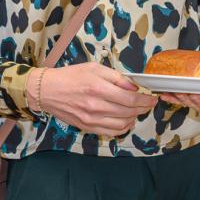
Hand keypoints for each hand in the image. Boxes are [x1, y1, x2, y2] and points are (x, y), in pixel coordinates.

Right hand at [39, 63, 157, 136]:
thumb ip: (116, 77)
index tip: (152, 99)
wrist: (47, 91)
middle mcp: (95, 106)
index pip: (130, 99)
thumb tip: (134, 87)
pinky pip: (111, 132)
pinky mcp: (87, 127)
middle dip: (142, 108)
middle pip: (129, 112)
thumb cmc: (70, 76)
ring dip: (134, 118)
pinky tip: (125, 120)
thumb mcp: (94, 68)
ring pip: (122, 124)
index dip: (145, 100)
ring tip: (136, 111)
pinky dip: (123, 127)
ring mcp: (91, 119)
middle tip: (147, 104)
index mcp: (98, 88)